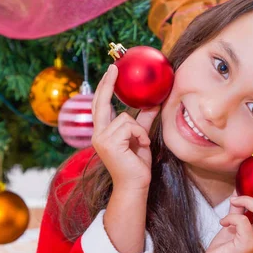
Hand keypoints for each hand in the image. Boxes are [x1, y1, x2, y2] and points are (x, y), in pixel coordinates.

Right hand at [92, 64, 160, 190]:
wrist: (135, 185)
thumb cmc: (137, 164)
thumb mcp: (141, 137)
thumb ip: (144, 120)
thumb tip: (154, 103)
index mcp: (103, 132)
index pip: (101, 105)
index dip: (105, 87)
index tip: (112, 71)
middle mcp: (98, 134)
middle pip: (101, 103)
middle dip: (107, 84)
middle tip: (114, 68)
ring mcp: (101, 138)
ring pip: (125, 117)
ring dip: (139, 130)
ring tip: (141, 144)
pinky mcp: (108, 143)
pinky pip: (129, 126)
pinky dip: (140, 135)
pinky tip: (141, 146)